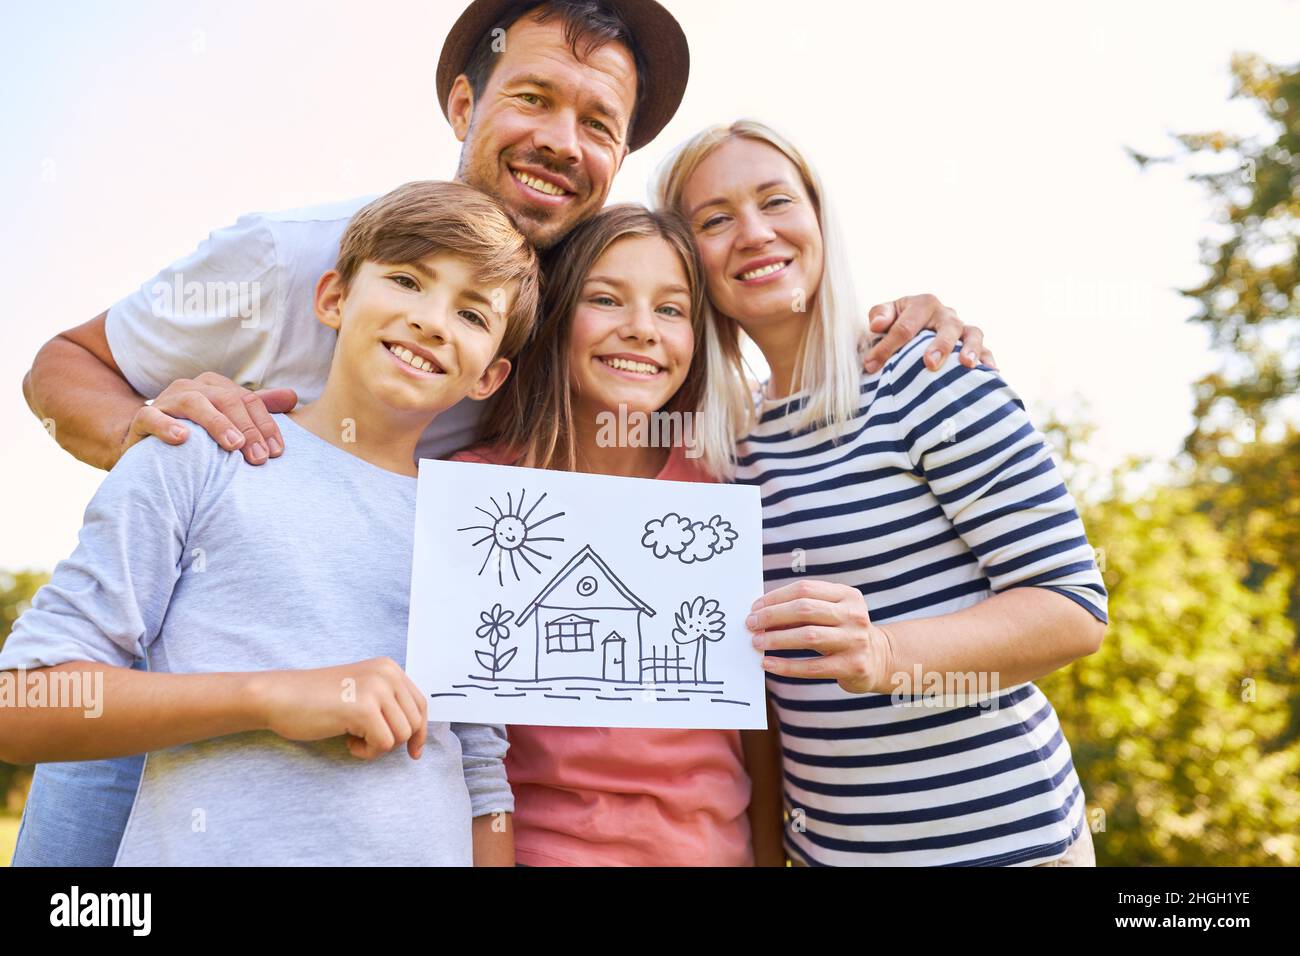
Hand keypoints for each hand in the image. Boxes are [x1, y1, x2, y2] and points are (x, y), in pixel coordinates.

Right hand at [123, 372, 296, 464]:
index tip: (277, 452)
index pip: (248, 400)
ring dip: (216, 423)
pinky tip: (183, 438)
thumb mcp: (229, 421)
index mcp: (215, 386)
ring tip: (233, 445)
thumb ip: (259, 409)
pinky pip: (152, 417)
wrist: (147, 446)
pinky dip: (167, 426)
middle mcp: (192, 388)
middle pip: (227, 400)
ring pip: (195, 403)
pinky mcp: (143, 418)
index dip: (265, 425)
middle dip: (248, 429)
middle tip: (260, 458)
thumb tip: (292, 396)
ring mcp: (166, 400)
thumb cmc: (197, 435)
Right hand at [254, 657, 428, 760]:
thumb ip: (388, 702)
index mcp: (389, 667)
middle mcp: (387, 674)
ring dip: (377, 746)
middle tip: (363, 739)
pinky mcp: (364, 710)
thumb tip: (417, 734)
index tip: (414, 752)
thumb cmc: (316, 700)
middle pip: (413, 723)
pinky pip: (383, 745)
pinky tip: (347, 742)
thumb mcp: (361, 691)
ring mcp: (377, 689)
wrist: (280, 696)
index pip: (420, 705)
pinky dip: (366, 752)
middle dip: (392, 741)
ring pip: (401, 736)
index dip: (420, 732)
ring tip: (352, 738)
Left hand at [746, 581, 894, 694]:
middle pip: (804, 609)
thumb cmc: (842, 632)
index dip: (776, 597)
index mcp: (847, 595)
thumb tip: (761, 614)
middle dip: (772, 616)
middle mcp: (854, 615)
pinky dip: (786, 665)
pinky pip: (812, 666)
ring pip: (808, 636)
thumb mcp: (831, 613)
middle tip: (751, 625)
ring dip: (776, 639)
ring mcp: (855, 640)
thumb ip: (803, 610)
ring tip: (756, 642)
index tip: (755, 607)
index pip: (805, 589)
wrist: (879, 659)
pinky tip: (768, 663)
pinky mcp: (853, 666)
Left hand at [863, 294, 995, 373]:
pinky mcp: (973, 344)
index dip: (887, 346)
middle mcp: (946, 314)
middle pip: (947, 326)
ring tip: (967, 364)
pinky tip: (991, 373)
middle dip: (939, 345)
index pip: (905, 326)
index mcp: (923, 304)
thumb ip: (879, 315)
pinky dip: (988, 359)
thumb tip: (877, 325)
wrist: (916, 325)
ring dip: (971, 348)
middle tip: (930, 363)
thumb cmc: (897, 322)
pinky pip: (986, 349)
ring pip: (972, 333)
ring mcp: (962, 328)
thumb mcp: (885, 314)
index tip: (871, 365)